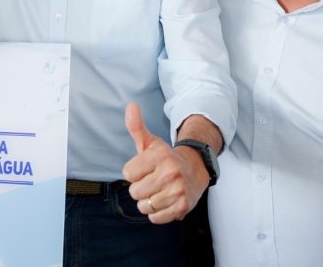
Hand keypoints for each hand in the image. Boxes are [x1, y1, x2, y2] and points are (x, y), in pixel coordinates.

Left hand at [121, 102, 207, 223]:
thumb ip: (136, 126)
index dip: (133, 172)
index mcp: (159, 156)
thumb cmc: (165, 157)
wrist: (196, 169)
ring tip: (158, 190)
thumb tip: (131, 105)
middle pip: (134, 191)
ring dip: (148, 201)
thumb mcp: (150, 141)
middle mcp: (170, 173)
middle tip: (152, 180)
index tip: (144, 168)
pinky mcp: (183, 207)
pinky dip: (157, 212)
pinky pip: (155, 217)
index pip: (127, 173)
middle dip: (140, 188)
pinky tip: (164, 200)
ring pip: (144, 206)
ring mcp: (178, 191)